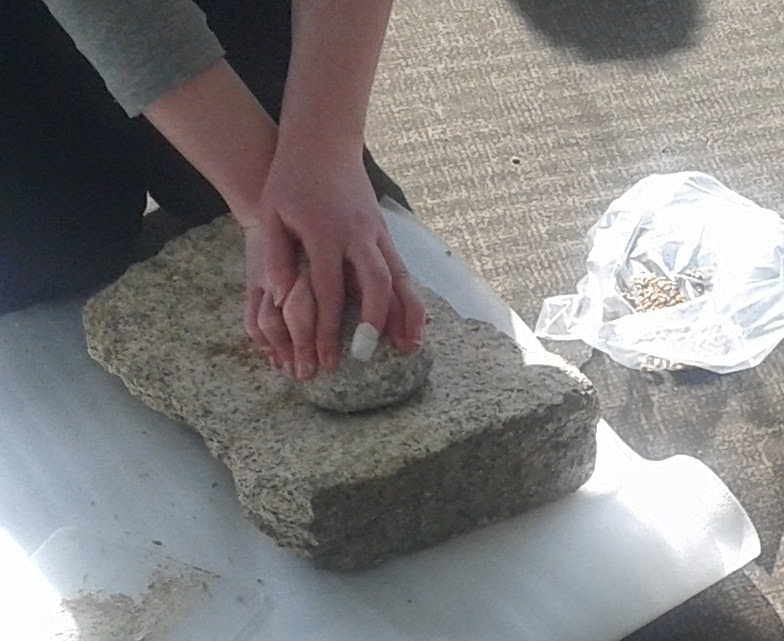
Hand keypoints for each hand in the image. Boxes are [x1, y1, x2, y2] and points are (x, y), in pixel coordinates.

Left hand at [242, 144, 425, 378]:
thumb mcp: (272, 214)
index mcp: (325, 234)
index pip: (327, 291)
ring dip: (407, 312)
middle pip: (374, 285)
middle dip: (374, 322)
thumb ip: (276, 256)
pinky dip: (410, 296)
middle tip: (368, 354)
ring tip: (412, 344)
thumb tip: (280, 298)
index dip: (327, 329)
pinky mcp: (384, 232)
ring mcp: (375, 233)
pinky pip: (401, 268)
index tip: (326, 359)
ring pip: (398, 277)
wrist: (323, 143)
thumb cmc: (291, 181)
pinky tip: (417, 318)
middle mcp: (356, 236)